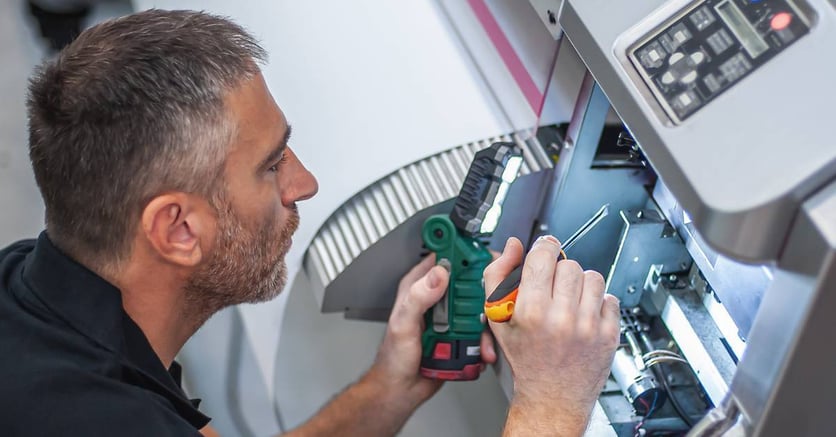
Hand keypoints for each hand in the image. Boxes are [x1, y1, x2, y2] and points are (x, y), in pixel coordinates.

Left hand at [366, 255, 497, 407]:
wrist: (401, 389)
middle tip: (491, 301)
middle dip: (484, 290)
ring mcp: (450, 316)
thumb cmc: (393, 358)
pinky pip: (479, 331)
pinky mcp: (460, 334)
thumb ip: (418, 297)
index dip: (462, 251)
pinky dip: (485, 341)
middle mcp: (436, 298)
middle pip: (469, 280)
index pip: (443, 257)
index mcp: (419, 286)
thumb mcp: (403, 323)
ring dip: (486, 322)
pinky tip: (481, 350)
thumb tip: (439, 274)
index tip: (481, 253)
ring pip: (478, 307)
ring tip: (483, 337)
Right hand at [484, 236, 619, 432]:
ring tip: (570, 301)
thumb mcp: (497, 317)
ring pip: (593, 277)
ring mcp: (588, 327)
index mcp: (531, 311)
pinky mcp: (609, 335)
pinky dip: (599, 303)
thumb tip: (512, 246)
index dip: (544, 248)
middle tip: (553, 289)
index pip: (544, 256)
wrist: (551, 396)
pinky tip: (584, 316)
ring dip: (581, 285)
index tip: (545, 250)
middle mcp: (561, 318)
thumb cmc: (524, 357)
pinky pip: (610, 298)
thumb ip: (498, 276)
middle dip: (560, 272)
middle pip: (569, 265)